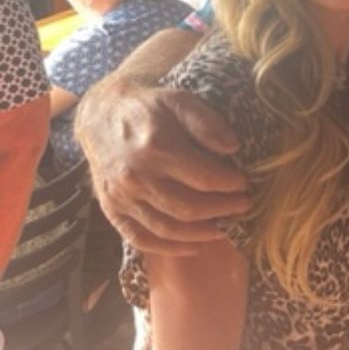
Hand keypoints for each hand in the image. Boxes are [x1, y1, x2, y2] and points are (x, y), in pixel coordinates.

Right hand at [78, 83, 249, 254]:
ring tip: (224, 228)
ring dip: (201, 234)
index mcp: (156, 149)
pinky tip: (193, 246)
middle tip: (243, 206)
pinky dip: (169, 248)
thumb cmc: (149, 108)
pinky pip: (140, 238)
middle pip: (188, 207)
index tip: (245, 184)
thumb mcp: (180, 101)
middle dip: (222, 210)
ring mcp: (122, 197)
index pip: (204, 178)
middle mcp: (136, 177)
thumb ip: (206, 123)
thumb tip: (232, 147)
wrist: (103, 115)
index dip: (230, 185)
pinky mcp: (111, 209)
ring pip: (166, 228)